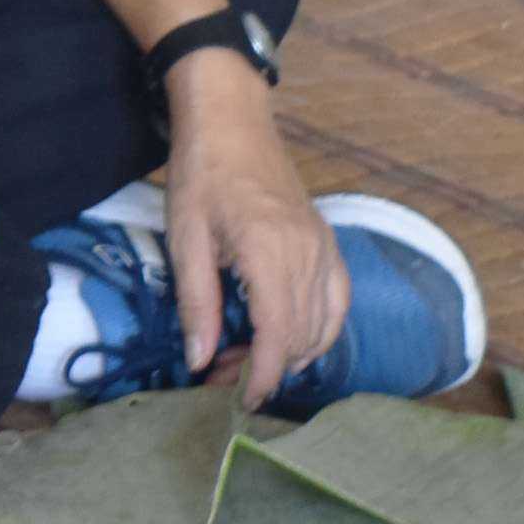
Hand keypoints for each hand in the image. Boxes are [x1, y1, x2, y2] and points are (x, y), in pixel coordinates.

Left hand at [159, 80, 345, 407]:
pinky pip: (338, 301)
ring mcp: (325, 247)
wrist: (232, 123)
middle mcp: (308, 252)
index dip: (265, 375)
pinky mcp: (328, 243)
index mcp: (269, 250)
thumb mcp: (185, 239)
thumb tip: (200, 360)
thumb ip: (197, 303)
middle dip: (268, 367)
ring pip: (324, 324)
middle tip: (222, 375)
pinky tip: (289, 338)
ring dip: (290, 352)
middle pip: (302, 335)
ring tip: (245, 357)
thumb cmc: (202, 175)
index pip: (280, 333)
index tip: (243, 400)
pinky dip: (319, 329)